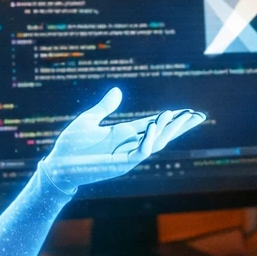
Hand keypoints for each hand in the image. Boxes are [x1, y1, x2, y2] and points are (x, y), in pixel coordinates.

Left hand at [38, 87, 206, 191]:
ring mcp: (127, 155)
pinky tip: (154, 124)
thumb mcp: (89, 119)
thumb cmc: (71, 145)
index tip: (187, 112)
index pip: (154, 124)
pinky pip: (141, 151)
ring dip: (168, 130)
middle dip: (179, 126)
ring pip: (156, 143)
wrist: (58, 164)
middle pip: (162, 134)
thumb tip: (116, 90)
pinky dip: (149, 139)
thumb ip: (105, 107)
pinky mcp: (121, 164)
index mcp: (124, 134)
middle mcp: (129, 145)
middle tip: (198, 116)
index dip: (170, 118)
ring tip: (179, 116)